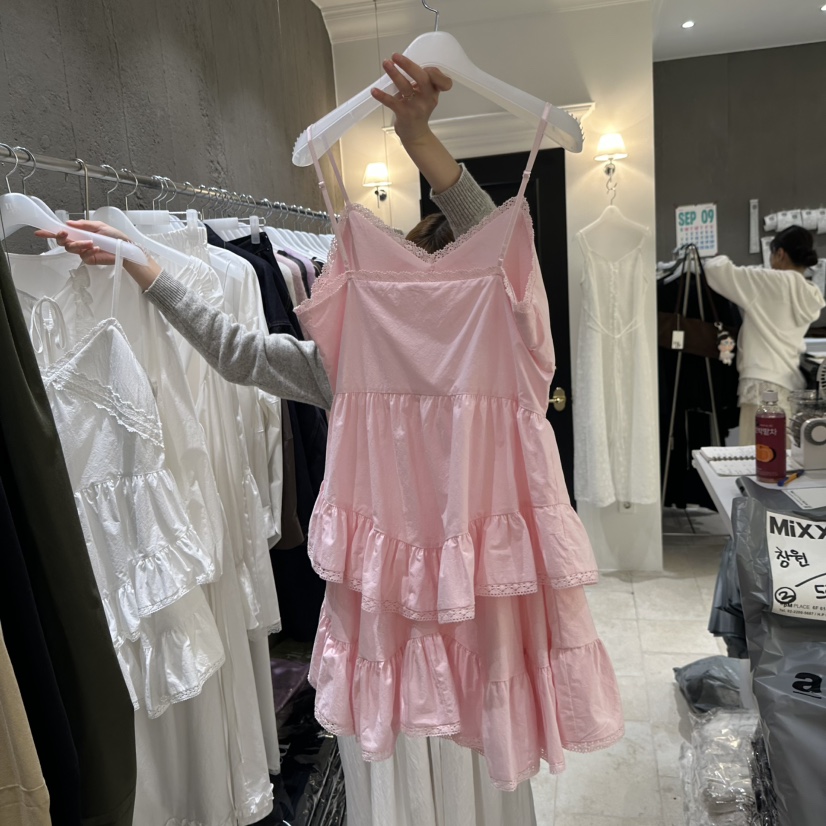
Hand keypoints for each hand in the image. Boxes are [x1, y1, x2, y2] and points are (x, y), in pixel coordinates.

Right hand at [35, 220, 161, 288]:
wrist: (126, 248)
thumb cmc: (115, 236)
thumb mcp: (99, 226)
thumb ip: (84, 224)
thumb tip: (69, 223)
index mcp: (80, 233)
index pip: (63, 232)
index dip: (50, 232)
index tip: (40, 231)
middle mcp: (79, 242)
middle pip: (62, 242)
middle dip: (61, 237)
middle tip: (64, 233)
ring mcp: (83, 251)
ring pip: (71, 249)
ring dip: (78, 244)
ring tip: (91, 242)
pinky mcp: (89, 259)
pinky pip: (82, 256)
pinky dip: (88, 250)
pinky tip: (96, 248)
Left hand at [371, 53, 452, 144]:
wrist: (415, 135)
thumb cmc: (419, 111)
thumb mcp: (426, 95)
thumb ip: (423, 81)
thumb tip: (407, 62)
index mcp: (434, 92)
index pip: (443, 81)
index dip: (437, 73)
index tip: (425, 66)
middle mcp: (428, 99)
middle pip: (423, 79)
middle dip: (408, 65)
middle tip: (395, 56)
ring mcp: (416, 107)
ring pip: (406, 87)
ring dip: (394, 74)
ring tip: (386, 63)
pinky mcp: (404, 114)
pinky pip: (392, 102)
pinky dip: (382, 96)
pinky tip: (374, 91)